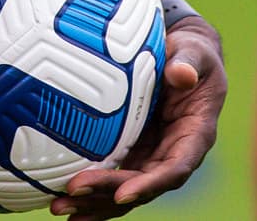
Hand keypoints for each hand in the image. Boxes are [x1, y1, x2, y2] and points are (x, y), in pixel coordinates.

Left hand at [55, 12, 225, 216]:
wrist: (182, 55)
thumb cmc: (192, 52)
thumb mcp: (196, 53)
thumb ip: (188, 63)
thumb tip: (181, 74)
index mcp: (195, 136)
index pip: (174, 169)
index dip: (149, 184)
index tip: (121, 195)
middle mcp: (174, 152)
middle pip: (142, 185)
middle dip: (108, 195)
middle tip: (71, 195)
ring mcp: (152, 154)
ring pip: (125, 188)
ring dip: (94, 201)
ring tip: (59, 208)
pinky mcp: (134, 149)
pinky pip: (113, 173)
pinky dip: (91, 187)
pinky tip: (63, 195)